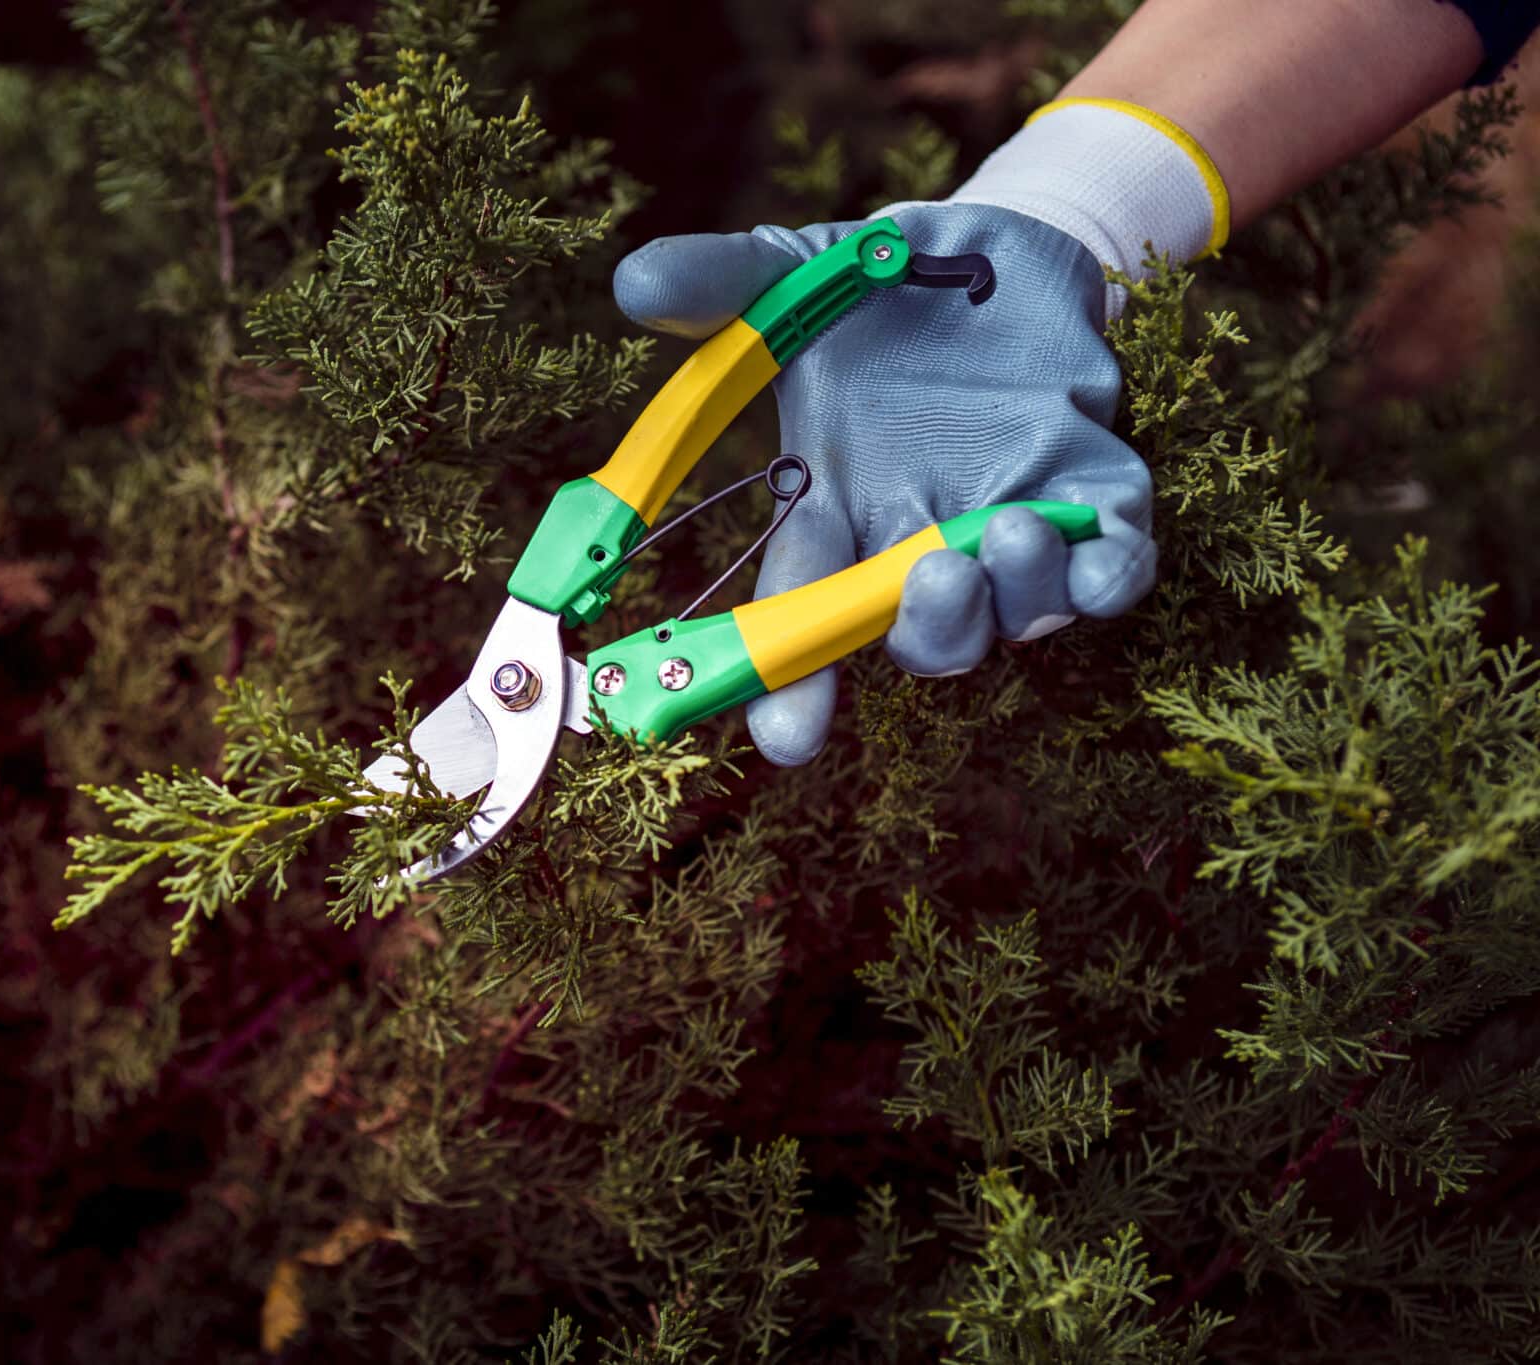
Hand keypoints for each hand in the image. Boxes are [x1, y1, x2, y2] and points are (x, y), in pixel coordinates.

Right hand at [612, 203, 1155, 765]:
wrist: (997, 248)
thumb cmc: (878, 284)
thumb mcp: (791, 272)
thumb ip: (720, 283)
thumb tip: (636, 283)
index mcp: (835, 505)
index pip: (800, 611)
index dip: (789, 684)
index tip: (787, 737)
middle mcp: (920, 535)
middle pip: (920, 637)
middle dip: (928, 629)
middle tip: (930, 577)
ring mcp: (1009, 519)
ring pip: (1019, 614)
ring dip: (1016, 596)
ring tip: (1009, 530)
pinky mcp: (1094, 488)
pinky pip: (1116, 566)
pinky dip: (1111, 573)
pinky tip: (1096, 549)